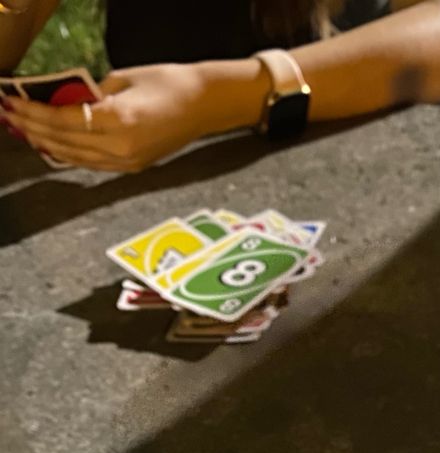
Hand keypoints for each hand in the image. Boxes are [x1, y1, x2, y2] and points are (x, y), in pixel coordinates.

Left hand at [4, 63, 214, 172]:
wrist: (202, 106)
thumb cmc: (167, 83)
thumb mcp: (122, 79)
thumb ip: (91, 94)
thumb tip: (66, 102)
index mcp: (119, 120)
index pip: (64, 120)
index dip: (35, 114)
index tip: (13, 104)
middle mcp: (121, 147)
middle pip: (65, 142)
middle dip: (33, 130)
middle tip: (10, 119)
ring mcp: (127, 162)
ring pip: (75, 157)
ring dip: (47, 145)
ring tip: (25, 133)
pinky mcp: (131, 168)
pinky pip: (91, 163)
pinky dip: (68, 155)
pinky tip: (52, 146)